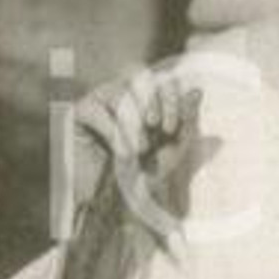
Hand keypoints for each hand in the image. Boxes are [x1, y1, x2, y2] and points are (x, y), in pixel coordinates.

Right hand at [69, 63, 189, 213]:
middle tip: (161, 130)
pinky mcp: (81, 112)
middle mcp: (125, 92)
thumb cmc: (146, 175)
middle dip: (155, 102)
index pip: (161, 79)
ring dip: (135, 122)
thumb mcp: (174, 150)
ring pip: (119, 92)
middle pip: (140, 75)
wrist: (116, 203)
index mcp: (149, 97)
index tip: (172, 128)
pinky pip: (97, 109)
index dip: (170, 97)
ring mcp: (101, 99)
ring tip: (141, 150)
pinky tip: (123, 153)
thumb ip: (186, 122)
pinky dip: (114, 132)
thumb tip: (197, 91)